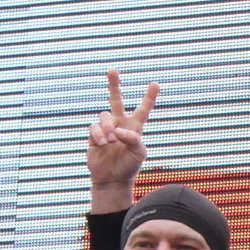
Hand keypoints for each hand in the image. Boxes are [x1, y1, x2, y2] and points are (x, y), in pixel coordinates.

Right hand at [87, 69, 159, 212]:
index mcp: (135, 128)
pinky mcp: (93, 135)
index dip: (149, 97)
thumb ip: (133, 138)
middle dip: (114, 84)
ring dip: (108, 127)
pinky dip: (99, 135)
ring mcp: (106, 128)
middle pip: (116, 100)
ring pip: (104, 115)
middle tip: (112, 70)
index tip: (155, 83)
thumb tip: (117, 129)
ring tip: (111, 141)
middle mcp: (120, 124)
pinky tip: (102, 145)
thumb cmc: (129, 166)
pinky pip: (94, 127)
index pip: (143, 109)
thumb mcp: (139, 153)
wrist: (112, 179)